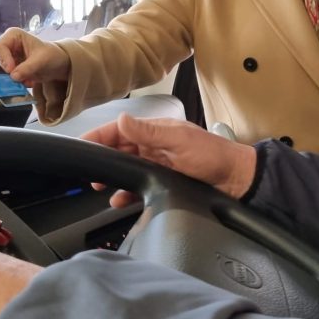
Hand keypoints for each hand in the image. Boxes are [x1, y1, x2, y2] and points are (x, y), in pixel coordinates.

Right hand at [0, 28, 69, 86]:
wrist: (59, 64)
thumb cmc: (52, 55)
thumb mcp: (42, 60)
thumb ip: (27, 67)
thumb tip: (13, 76)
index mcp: (14, 35)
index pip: (0, 47)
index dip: (4, 59)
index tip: (11, 70)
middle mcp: (9, 46)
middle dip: (9, 71)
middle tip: (20, 78)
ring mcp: (9, 58)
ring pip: (2, 71)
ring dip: (14, 78)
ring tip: (28, 79)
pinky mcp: (12, 69)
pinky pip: (8, 78)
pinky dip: (18, 82)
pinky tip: (29, 81)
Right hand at [83, 114, 256, 200]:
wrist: (236, 180)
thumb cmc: (214, 155)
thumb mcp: (180, 141)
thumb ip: (149, 133)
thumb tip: (123, 119)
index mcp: (157, 131)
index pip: (120, 130)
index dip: (99, 136)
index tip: (81, 145)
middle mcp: (155, 146)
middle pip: (119, 150)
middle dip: (103, 160)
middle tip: (90, 173)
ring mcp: (158, 164)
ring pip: (127, 169)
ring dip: (114, 178)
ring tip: (102, 187)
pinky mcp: (164, 182)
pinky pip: (138, 186)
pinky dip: (127, 193)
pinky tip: (120, 199)